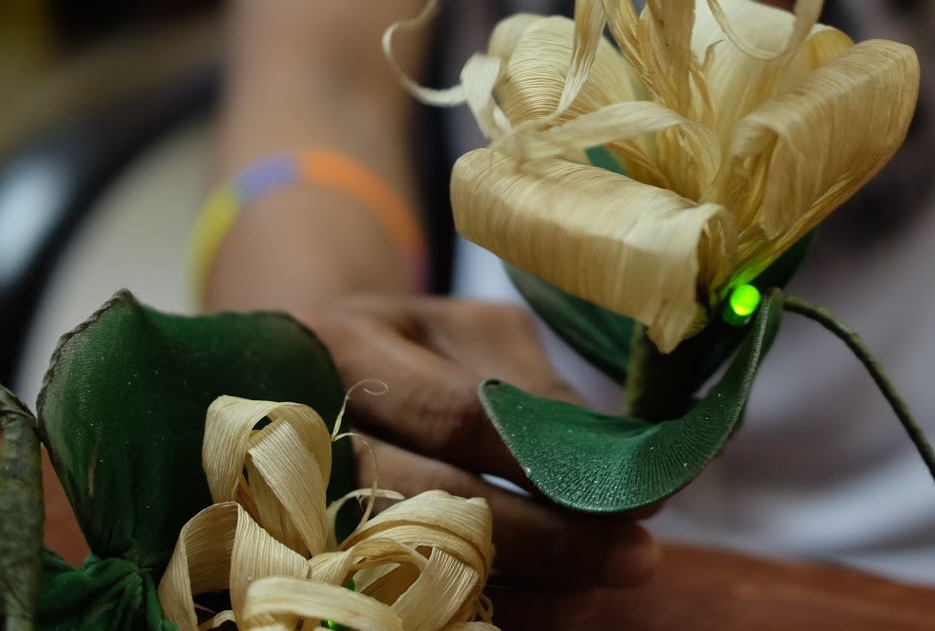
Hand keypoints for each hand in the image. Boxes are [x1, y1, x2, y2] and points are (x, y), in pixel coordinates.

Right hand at [290, 292, 658, 589]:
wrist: (307, 375)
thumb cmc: (413, 346)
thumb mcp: (469, 333)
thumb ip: (534, 386)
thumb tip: (618, 452)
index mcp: (349, 348)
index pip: (453, 416)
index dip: (545, 459)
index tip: (634, 486)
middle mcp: (307, 432)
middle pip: (431, 505)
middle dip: (545, 538)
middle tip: (636, 556)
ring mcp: (298, 509)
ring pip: (414, 571)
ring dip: (521, 590)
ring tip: (599, 590)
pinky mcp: (314, 563)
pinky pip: (403, 606)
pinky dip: (486, 613)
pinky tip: (551, 608)